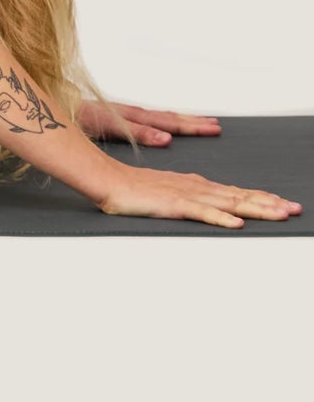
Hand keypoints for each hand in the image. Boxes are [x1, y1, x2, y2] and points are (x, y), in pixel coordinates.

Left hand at [78, 97, 221, 147]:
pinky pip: (146, 117)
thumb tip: (167, 139)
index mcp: (132, 116)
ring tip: (199, 122)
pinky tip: (164, 127)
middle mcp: (130, 113)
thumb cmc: (78, 117)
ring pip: (158, 116)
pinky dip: (161, 121)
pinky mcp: (116, 117)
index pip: (169, 121)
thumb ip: (139, 132)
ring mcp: (123, 114)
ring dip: (179, 120)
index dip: (192, 126)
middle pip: (167, 116)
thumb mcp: (111, 126)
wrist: (52, 106)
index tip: (214, 129)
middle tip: (216, 125)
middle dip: (192, 122)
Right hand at [96, 162, 300, 228]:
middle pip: (238, 196)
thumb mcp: (166, 192)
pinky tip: (236, 222)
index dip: (260, 197)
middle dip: (269, 203)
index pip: (234, 192)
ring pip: (227, 202)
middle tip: (295, 208)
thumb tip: (209, 203)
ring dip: (256, 208)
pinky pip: (201, 212)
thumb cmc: (132, 188)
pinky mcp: (172, 204)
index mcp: (193, 185)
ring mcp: (185, 195)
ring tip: (279, 213)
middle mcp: (194, 187)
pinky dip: (220, 217)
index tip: (282, 203)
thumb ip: (188, 196)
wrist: (106, 179)